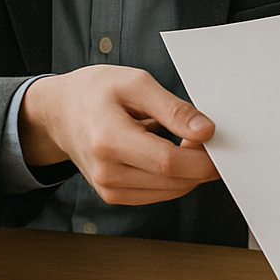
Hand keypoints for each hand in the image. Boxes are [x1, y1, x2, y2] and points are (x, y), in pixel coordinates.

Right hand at [18, 65, 218, 204]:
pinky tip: (168, 154)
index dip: (202, 158)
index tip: (219, 143)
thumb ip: (173, 108)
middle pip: (173, 181)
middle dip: (201, 164)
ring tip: (185, 142)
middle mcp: (107, 172)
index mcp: (109, 140)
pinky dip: (174, 177)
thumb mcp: (135, 83)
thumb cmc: (94, 92)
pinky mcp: (115, 196)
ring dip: (189, 172)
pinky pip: (159, 193)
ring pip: (171, 191)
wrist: (60, 112)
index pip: (168, 162)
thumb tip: (205, 130)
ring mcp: (109, 189)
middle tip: (208, 138)